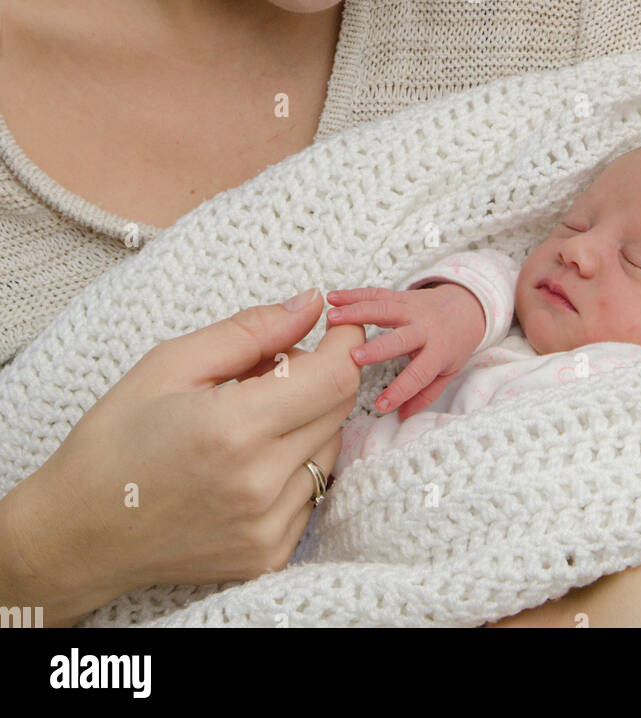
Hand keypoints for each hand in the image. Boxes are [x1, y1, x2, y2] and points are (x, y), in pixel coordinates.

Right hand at [2, 291, 363, 623]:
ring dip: (307, 421)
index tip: (336, 322)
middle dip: (319, 374)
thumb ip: (251, 330)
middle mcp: (259, 485)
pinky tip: (247, 460)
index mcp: (234, 429)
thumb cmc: (115, 440)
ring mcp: (267, 528)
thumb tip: (312, 303)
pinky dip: (294, 465)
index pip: (335, 377)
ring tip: (251, 415)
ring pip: (329, 450)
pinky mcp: (267, 555)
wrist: (76, 534)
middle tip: (270, 367)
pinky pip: (311, 493)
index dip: (346, 342)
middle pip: (338, 410)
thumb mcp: (172, 364)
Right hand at [325, 283, 485, 418]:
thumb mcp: (448, 372)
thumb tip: (401, 417)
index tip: (381, 405)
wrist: (466, 306)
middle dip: (377, 347)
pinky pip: (376, 294)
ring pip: (383, 308)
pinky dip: (353, 294)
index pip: (419, 374)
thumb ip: (425, 395)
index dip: (401, 390)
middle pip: (400, 338)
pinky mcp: (400, 295)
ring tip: (331, 318)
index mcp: (439, 351)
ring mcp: (412, 308)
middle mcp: (425, 328)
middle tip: (353, 356)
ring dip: (356, 312)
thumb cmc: (454, 345)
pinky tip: (333, 298)